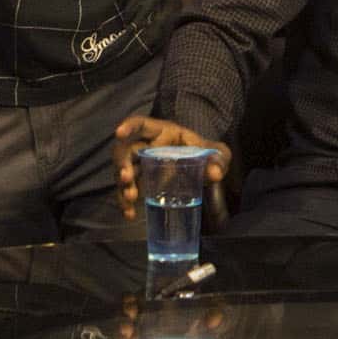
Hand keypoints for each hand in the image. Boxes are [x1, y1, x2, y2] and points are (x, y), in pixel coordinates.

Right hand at [111, 116, 230, 220]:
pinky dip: (126, 203)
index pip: (141, 124)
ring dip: (122, 186)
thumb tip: (215, 173)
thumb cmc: (206, 153)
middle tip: (127, 178)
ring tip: (130, 198)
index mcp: (162, 132)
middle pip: (125, 151)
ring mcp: (142, 165)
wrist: (203, 167)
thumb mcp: (216, 153)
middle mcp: (146, 147)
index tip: (119, 133)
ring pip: (124, 173)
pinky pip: (128, 191)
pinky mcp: (142, 183)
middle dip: (122, 163)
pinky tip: (129, 214)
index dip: (129, 127)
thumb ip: (218, 159)